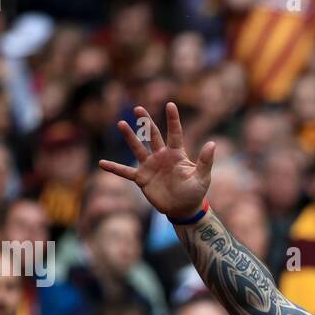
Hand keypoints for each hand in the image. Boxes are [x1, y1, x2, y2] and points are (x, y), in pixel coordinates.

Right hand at [99, 102, 213, 219]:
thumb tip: (212, 143)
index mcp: (176, 154)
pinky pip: (125, 172)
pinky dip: (114, 168)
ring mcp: (150, 166)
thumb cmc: (195, 192)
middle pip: (152, 136)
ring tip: (121, 124)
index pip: (174, 133)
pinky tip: (102, 163)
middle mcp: (161, 156)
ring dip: (130, 137)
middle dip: (146, 122)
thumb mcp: (202, 177)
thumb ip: (205, 161)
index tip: (170, 105)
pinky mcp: (142, 179)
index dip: (172, 120)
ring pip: (138, 148)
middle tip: (138, 108)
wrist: (183, 209)